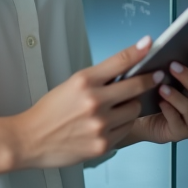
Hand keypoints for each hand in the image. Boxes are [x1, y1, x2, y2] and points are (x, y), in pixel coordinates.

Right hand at [8, 36, 160, 169]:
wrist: (31, 139)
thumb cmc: (50, 111)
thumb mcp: (71, 85)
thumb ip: (98, 79)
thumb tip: (126, 71)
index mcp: (84, 81)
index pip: (119, 61)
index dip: (138, 51)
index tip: (150, 43)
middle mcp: (94, 101)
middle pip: (135, 86)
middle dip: (149, 80)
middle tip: (156, 76)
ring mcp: (100, 124)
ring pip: (134, 109)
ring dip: (131, 106)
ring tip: (118, 107)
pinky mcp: (103, 144)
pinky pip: (126, 129)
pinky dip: (123, 124)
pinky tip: (110, 123)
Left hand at [129, 46, 187, 144]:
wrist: (144, 116)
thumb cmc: (164, 89)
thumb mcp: (174, 71)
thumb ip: (185, 59)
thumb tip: (185, 41)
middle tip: (186, 59)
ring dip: (178, 94)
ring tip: (163, 86)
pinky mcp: (183, 132)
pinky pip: (178, 120)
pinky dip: (169, 109)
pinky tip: (161, 102)